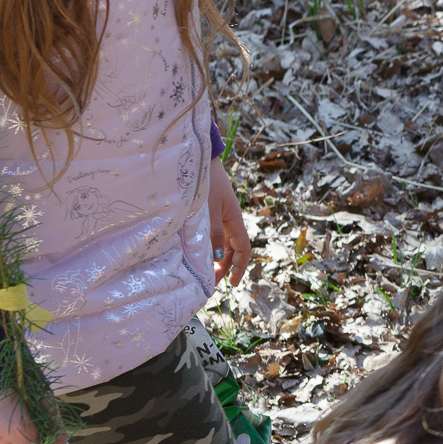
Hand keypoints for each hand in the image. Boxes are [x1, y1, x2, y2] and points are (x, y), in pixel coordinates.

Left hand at [208, 158, 251, 286]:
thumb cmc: (205, 182)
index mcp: (234, 220)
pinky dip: (209, 247)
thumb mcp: (208, 209)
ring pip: (223, 244)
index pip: (243, 249)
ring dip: (217, 259)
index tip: (233, 284)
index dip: (240, 267)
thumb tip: (218, 257)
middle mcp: (230, 221)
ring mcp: (221, 216)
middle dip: (225, 268)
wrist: (200, 160)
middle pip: (233, 250)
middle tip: (210, 283)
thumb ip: (213, 233)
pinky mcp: (211, 213)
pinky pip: (214, 235)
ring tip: (204, 271)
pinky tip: (198, 252)